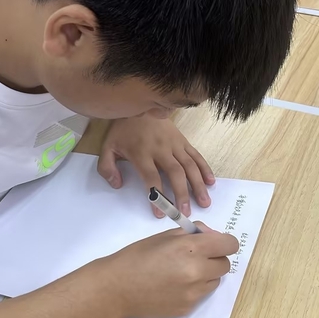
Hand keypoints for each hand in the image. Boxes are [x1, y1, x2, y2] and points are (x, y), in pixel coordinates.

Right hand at [93, 224, 239, 317]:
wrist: (117, 287)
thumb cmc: (138, 256)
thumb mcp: (166, 235)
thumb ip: (193, 233)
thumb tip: (211, 235)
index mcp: (191, 248)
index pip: (229, 244)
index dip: (225, 242)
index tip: (216, 244)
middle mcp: (197, 271)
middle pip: (225, 264)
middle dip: (215, 258)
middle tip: (196, 256)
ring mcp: (193, 293)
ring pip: (215, 280)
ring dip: (206, 274)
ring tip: (182, 271)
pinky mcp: (188, 308)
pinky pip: (201, 295)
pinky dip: (193, 289)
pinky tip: (173, 285)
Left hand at [97, 116, 214, 217]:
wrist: (140, 104)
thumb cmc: (124, 129)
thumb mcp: (107, 147)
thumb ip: (107, 167)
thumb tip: (117, 184)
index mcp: (141, 152)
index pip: (151, 177)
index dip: (156, 196)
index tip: (160, 213)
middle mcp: (161, 149)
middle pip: (175, 173)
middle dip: (182, 194)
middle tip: (185, 213)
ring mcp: (174, 144)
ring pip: (189, 166)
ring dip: (198, 185)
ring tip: (204, 203)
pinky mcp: (183, 140)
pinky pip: (196, 155)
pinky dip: (205, 168)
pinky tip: (211, 182)